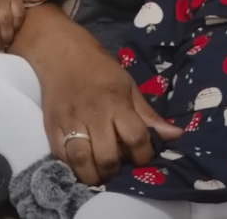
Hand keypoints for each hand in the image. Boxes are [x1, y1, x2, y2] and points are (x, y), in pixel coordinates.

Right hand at [10, 7, 179, 185]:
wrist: (61, 53)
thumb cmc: (99, 69)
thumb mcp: (128, 87)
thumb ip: (148, 115)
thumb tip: (175, 136)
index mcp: (116, 103)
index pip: (136, 139)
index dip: (143, 155)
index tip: (142, 156)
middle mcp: (92, 115)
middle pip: (107, 156)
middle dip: (116, 169)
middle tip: (117, 166)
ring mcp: (69, 121)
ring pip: (81, 160)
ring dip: (93, 174)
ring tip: (98, 171)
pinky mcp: (50, 125)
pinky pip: (60, 155)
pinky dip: (71, 165)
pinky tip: (80, 161)